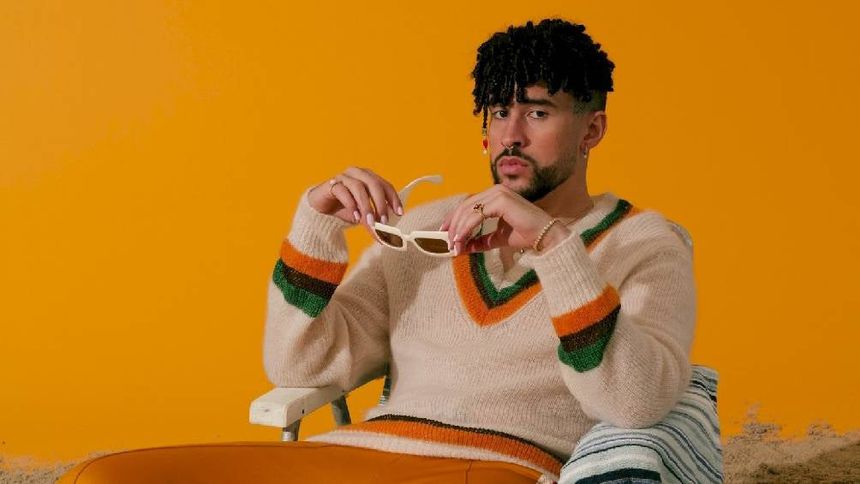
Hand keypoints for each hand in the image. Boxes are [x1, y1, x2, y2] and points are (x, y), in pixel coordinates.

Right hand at [307, 167, 403, 230]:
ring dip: (367, 206)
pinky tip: (355, 217)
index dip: (394, 199)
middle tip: (383, 221)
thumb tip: (388, 238)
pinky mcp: (331, 184)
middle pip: (374, 184)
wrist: (320, 210)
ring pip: (359, 188)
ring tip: (370, 222)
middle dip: (381, 204)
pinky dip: (351, 204)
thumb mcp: (363, 217)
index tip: (399, 213)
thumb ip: (375, 222)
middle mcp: (358, 174)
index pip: (386, 185)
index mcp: (369, 178)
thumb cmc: (345, 210)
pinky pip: (343, 191)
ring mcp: (344, 177)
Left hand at [438, 185, 570, 254]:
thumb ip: (481, 241)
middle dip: (453, 225)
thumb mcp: (497, 239)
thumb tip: (463, 247)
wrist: (545, 236)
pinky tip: (462, 240)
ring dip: (458, 229)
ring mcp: (498, 193)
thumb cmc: (526, 234)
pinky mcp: (501, 200)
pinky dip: (466, 229)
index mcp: (494, 196)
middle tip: (447, 243)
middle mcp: (495, 191)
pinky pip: (476, 215)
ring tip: (454, 246)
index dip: (454, 219)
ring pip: (468, 211)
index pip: (468, 205)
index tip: (444, 233)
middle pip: (465, 206)